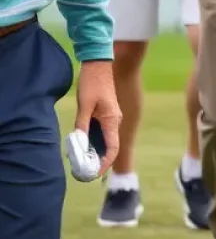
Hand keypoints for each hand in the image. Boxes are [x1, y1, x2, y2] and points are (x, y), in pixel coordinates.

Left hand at [75, 61, 120, 175]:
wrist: (97, 65)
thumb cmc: (92, 83)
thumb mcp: (84, 105)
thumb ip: (82, 126)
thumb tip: (78, 146)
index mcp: (112, 120)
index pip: (112, 148)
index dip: (104, 164)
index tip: (92, 174)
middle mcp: (114, 121)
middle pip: (109, 147)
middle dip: (96, 160)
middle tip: (80, 171)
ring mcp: (110, 118)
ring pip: (104, 140)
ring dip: (93, 151)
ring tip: (78, 161)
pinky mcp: (105, 114)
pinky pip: (100, 133)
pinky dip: (92, 142)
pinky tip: (80, 145)